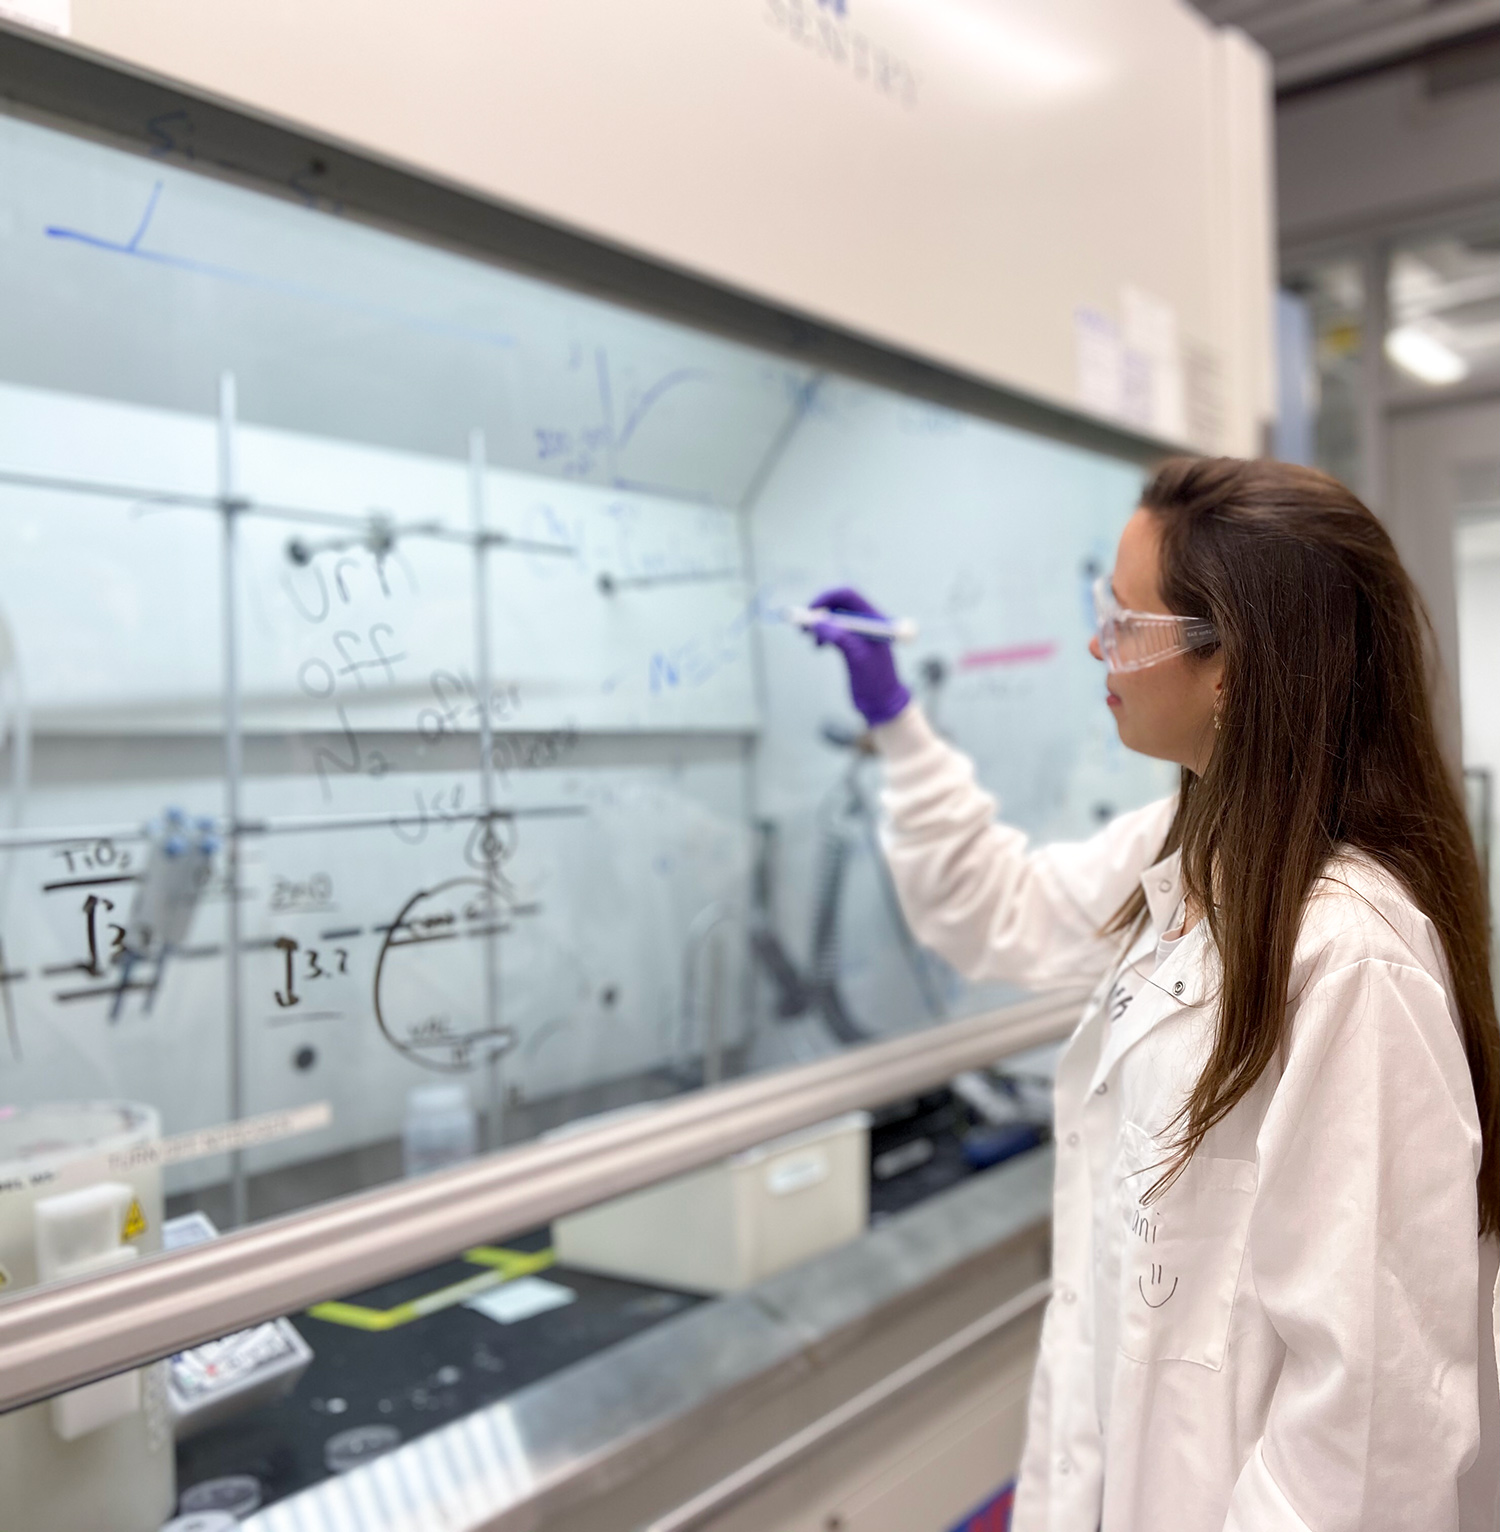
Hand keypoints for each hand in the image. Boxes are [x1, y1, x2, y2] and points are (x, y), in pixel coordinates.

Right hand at [807, 587, 910, 726]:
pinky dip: (821, 635)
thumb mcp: (858, 657)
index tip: (810, 611)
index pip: (848, 595)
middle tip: (802, 624)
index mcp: (873, 619)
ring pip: (832, 618)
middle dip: (818, 610)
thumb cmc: (875, 680)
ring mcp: (857, 633)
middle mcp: (866, 622)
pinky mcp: (850, 645)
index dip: (827, 597)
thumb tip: (817, 622)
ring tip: (808, 638)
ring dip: (817, 624)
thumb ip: (840, 637)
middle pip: (837, 604)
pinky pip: (832, 632)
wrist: (881, 702)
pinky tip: (818, 647)